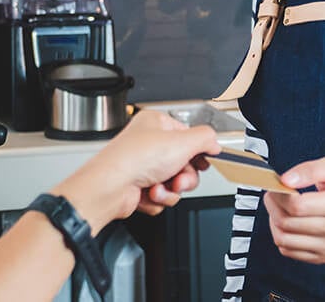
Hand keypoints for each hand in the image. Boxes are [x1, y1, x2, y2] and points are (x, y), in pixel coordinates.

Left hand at [54, 109, 219, 230]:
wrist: (109, 188)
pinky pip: (162, 196)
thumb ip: (206, 138)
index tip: (205, 160)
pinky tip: (147, 193)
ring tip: (157, 187)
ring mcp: (143, 167)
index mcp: (156, 124)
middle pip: (185, 164)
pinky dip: (158, 199)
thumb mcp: (181, 142)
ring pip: (175, 183)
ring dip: (170, 190)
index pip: (189, 136)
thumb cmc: (133, 159)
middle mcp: (148, 144)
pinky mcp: (139, 188)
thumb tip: (215, 142)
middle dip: (184, 177)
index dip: (198, 151)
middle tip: (178, 178)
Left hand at [263, 156, 324, 264]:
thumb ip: (309, 169)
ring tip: (278, 209)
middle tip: (273, 195)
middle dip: (273, 206)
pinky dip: (281, 236)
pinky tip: (287, 223)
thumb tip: (286, 180)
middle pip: (288, 223)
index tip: (275, 187)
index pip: (297, 206)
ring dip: (273, 222)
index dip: (279, 195)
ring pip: (284, 240)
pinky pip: (289, 251)